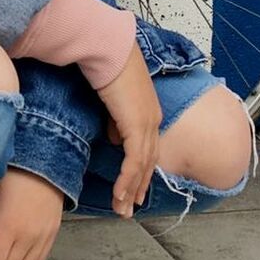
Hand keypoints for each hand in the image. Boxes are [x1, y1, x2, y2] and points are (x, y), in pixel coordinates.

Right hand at [95, 42, 161, 218]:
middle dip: (138, 188)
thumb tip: (115, 136)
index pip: (147, 149)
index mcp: (149, 112)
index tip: (132, 190)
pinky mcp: (137, 126)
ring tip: (122, 210)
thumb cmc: (106, 64)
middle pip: (149, 163)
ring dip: (131, 190)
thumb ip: (117, 119)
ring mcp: (147, 123)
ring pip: (142, 167)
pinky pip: (133, 162)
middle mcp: (153, 119)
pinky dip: (126, 180)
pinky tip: (119, 194)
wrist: (108, 49)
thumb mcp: (113, 97)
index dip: (140, 172)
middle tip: (128, 209)